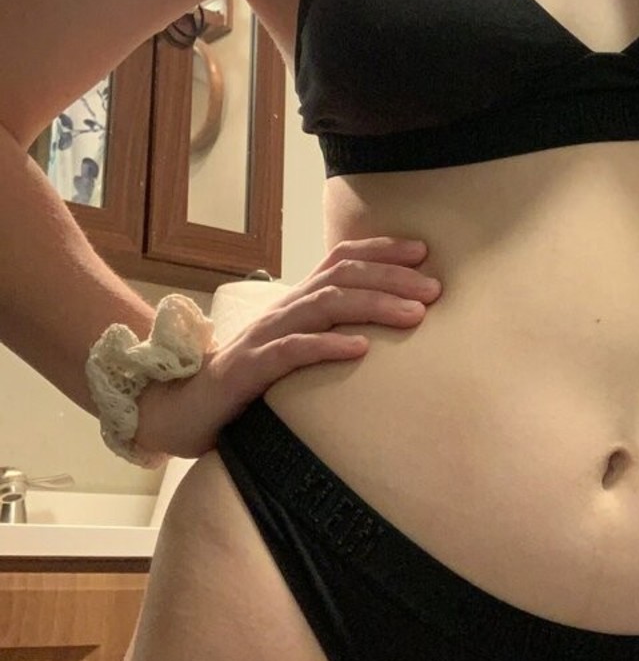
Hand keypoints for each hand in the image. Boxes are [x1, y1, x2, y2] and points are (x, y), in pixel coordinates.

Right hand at [134, 236, 440, 459]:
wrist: (182, 409)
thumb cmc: (249, 382)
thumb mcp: (295, 349)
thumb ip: (327, 331)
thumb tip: (382, 326)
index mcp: (296, 303)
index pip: (340, 260)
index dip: (381, 250)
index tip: (424, 252)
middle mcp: (283, 310)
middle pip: (340, 277)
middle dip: (391, 277)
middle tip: (435, 289)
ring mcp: (266, 336)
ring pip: (324, 306)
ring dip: (373, 305)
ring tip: (413, 314)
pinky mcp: (251, 369)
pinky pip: (292, 351)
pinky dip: (328, 346)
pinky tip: (360, 348)